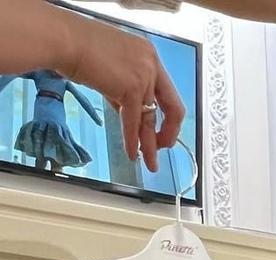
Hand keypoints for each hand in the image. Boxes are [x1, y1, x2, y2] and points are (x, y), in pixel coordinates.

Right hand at [57, 10, 183, 170]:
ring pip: (150, 119)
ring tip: (151, 163)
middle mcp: (151, 63)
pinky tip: (132, 154)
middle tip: (162, 148)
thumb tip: (125, 110)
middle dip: (167, 133)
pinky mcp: (132, 88)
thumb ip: (123, 88)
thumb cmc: (76, 46)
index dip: (166, 115)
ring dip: (149, 144)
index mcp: (148, 54)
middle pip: (170, 107)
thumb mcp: (111, 66)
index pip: (165, 91)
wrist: (63, 39)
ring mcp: (144, 75)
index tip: (161, 129)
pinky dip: (132, 140)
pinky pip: (133, 122)